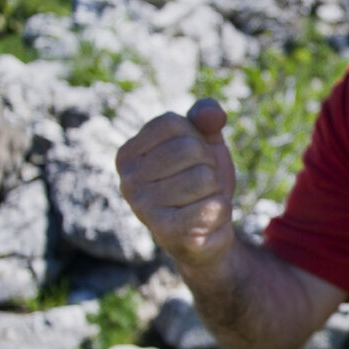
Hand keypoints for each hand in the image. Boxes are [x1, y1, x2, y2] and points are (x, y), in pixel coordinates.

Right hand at [115, 98, 236, 270]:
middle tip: (201, 184)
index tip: (192, 159)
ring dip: (215, 190)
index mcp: (129, 153)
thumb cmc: (200, 179)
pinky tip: (207, 221)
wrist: (208, 230)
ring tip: (201, 201)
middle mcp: (128, 181)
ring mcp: (143, 209)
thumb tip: (212, 114)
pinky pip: (212, 207)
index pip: (173, 123)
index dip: (196, 138)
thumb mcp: (204, 141)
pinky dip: (221, 211)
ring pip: (204, 178)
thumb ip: (206, 116)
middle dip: (208, 165)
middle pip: (190, 149)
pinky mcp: (166, 233)